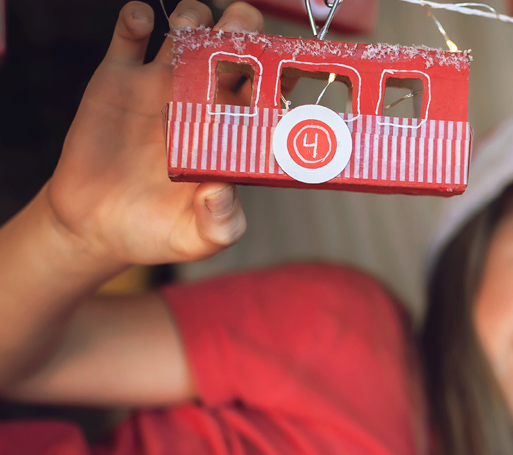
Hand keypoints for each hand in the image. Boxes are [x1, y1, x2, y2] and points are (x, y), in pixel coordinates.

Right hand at [43, 1, 263, 267]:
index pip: (269, 89)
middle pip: (235, 46)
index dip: (281, 72)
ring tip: (190, 32)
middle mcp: (204, 99)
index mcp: (234, 131)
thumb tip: (222, 192)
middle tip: (238, 34)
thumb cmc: (157, 232)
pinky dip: (139, 17)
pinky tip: (145, 24)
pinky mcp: (117, 79)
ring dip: (197, 18)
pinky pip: (130, 33)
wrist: (94, 228)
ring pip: (189, 29)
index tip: (284, 66)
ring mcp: (161, 85)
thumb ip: (220, 223)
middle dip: (244, 29)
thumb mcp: (197, 240)